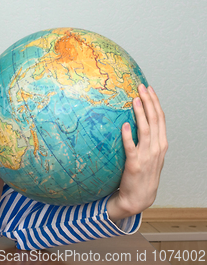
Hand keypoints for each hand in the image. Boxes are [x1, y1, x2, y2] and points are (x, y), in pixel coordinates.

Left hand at [107, 84, 167, 222]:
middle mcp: (157, 148)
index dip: (155, 102)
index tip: (148, 88)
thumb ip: (147, 139)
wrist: (138, 198)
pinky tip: (124, 125)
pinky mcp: (134, 164)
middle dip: (149, 102)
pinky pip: (131, 147)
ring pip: (145, 130)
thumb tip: (137, 119)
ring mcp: (146, 156)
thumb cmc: (142, 174)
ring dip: (140, 114)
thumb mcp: (150, 155)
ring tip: (134, 100)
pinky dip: (128, 135)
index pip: (160, 118)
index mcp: (161, 144)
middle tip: (141, 87)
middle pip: (155, 120)